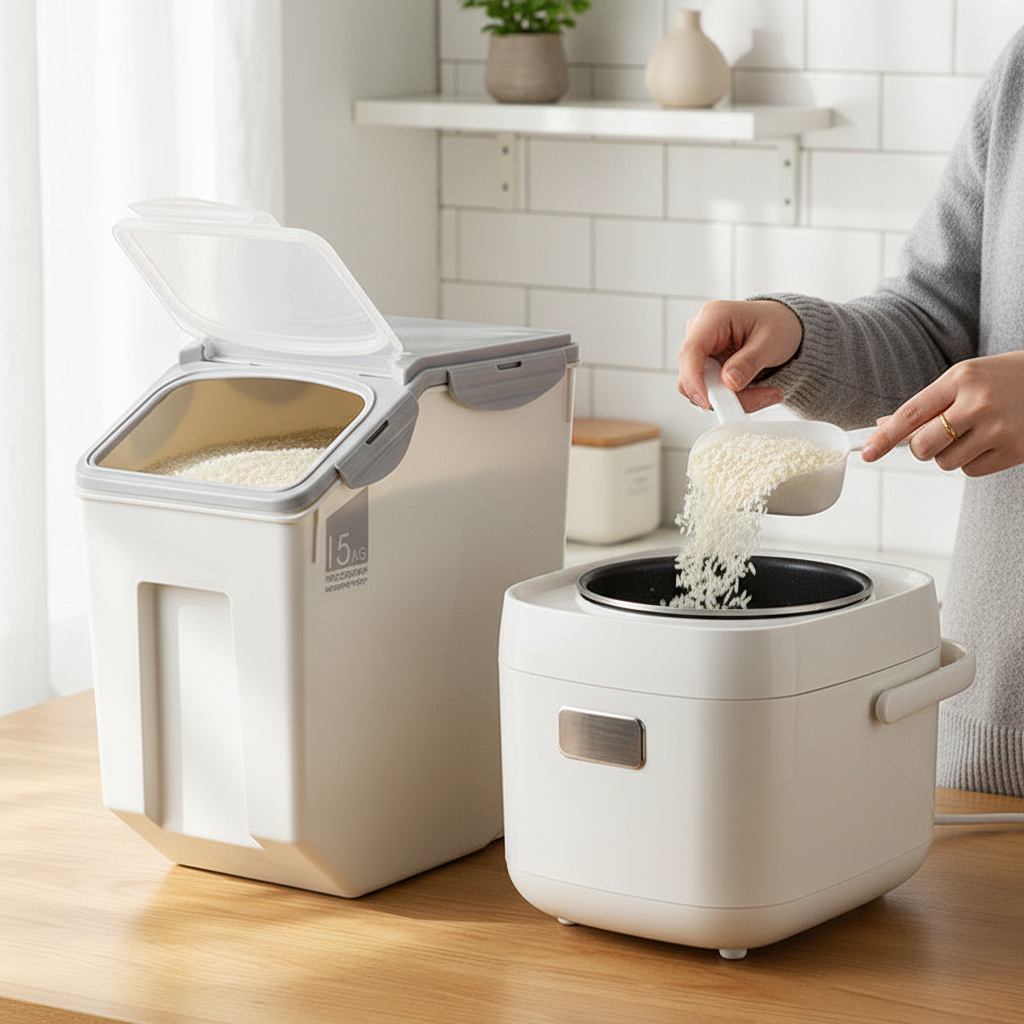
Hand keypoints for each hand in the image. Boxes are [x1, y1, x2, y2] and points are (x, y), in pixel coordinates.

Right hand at [676, 299, 802, 411]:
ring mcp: (700, 352)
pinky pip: (712, 392)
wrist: (781, 325)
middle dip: (723, 395)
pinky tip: (759, 392)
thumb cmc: (777, 324)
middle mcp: (699, 333)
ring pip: (702, 389)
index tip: (707, 402)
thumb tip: (727, 382)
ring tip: (768, 394)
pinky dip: (735, 399)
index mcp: (713, 317)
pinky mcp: (705, 368)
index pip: (691, 351)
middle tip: (760, 398)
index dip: (693, 379)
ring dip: (734, 399)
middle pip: (692, 375)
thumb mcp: (771, 342)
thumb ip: (749, 362)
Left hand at [861, 351, 1023, 475]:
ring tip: (973, 432)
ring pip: (945, 462)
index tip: (867, 452)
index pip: (911, 413)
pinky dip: (973, 461)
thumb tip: (884, 425)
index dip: (885, 436)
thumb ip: (927, 403)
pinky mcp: (1015, 450)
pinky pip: (970, 471)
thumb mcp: (965, 379)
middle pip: (923, 446)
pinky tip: (990, 441)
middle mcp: (978, 402)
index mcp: (961, 378)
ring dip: (949, 454)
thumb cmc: (1004, 379)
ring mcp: (999, 428)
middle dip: (921, 448)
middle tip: (936, 437)